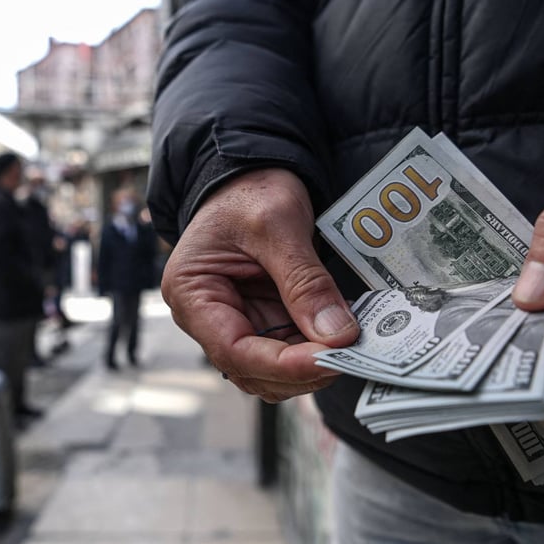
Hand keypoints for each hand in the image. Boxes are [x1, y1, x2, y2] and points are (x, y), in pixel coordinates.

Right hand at [161, 168, 358, 401]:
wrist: (252, 174)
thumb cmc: (250, 191)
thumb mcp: (278, 225)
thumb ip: (304, 281)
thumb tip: (336, 335)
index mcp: (192, 293)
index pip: (233, 350)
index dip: (282, 365)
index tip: (328, 360)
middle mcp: (207, 317)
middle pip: (253, 369)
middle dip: (301, 369)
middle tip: (351, 354)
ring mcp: (236, 321)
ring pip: (272, 370)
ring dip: (311, 366)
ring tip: (351, 346)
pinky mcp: (262, 320)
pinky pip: (289, 350)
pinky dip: (316, 349)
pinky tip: (343, 335)